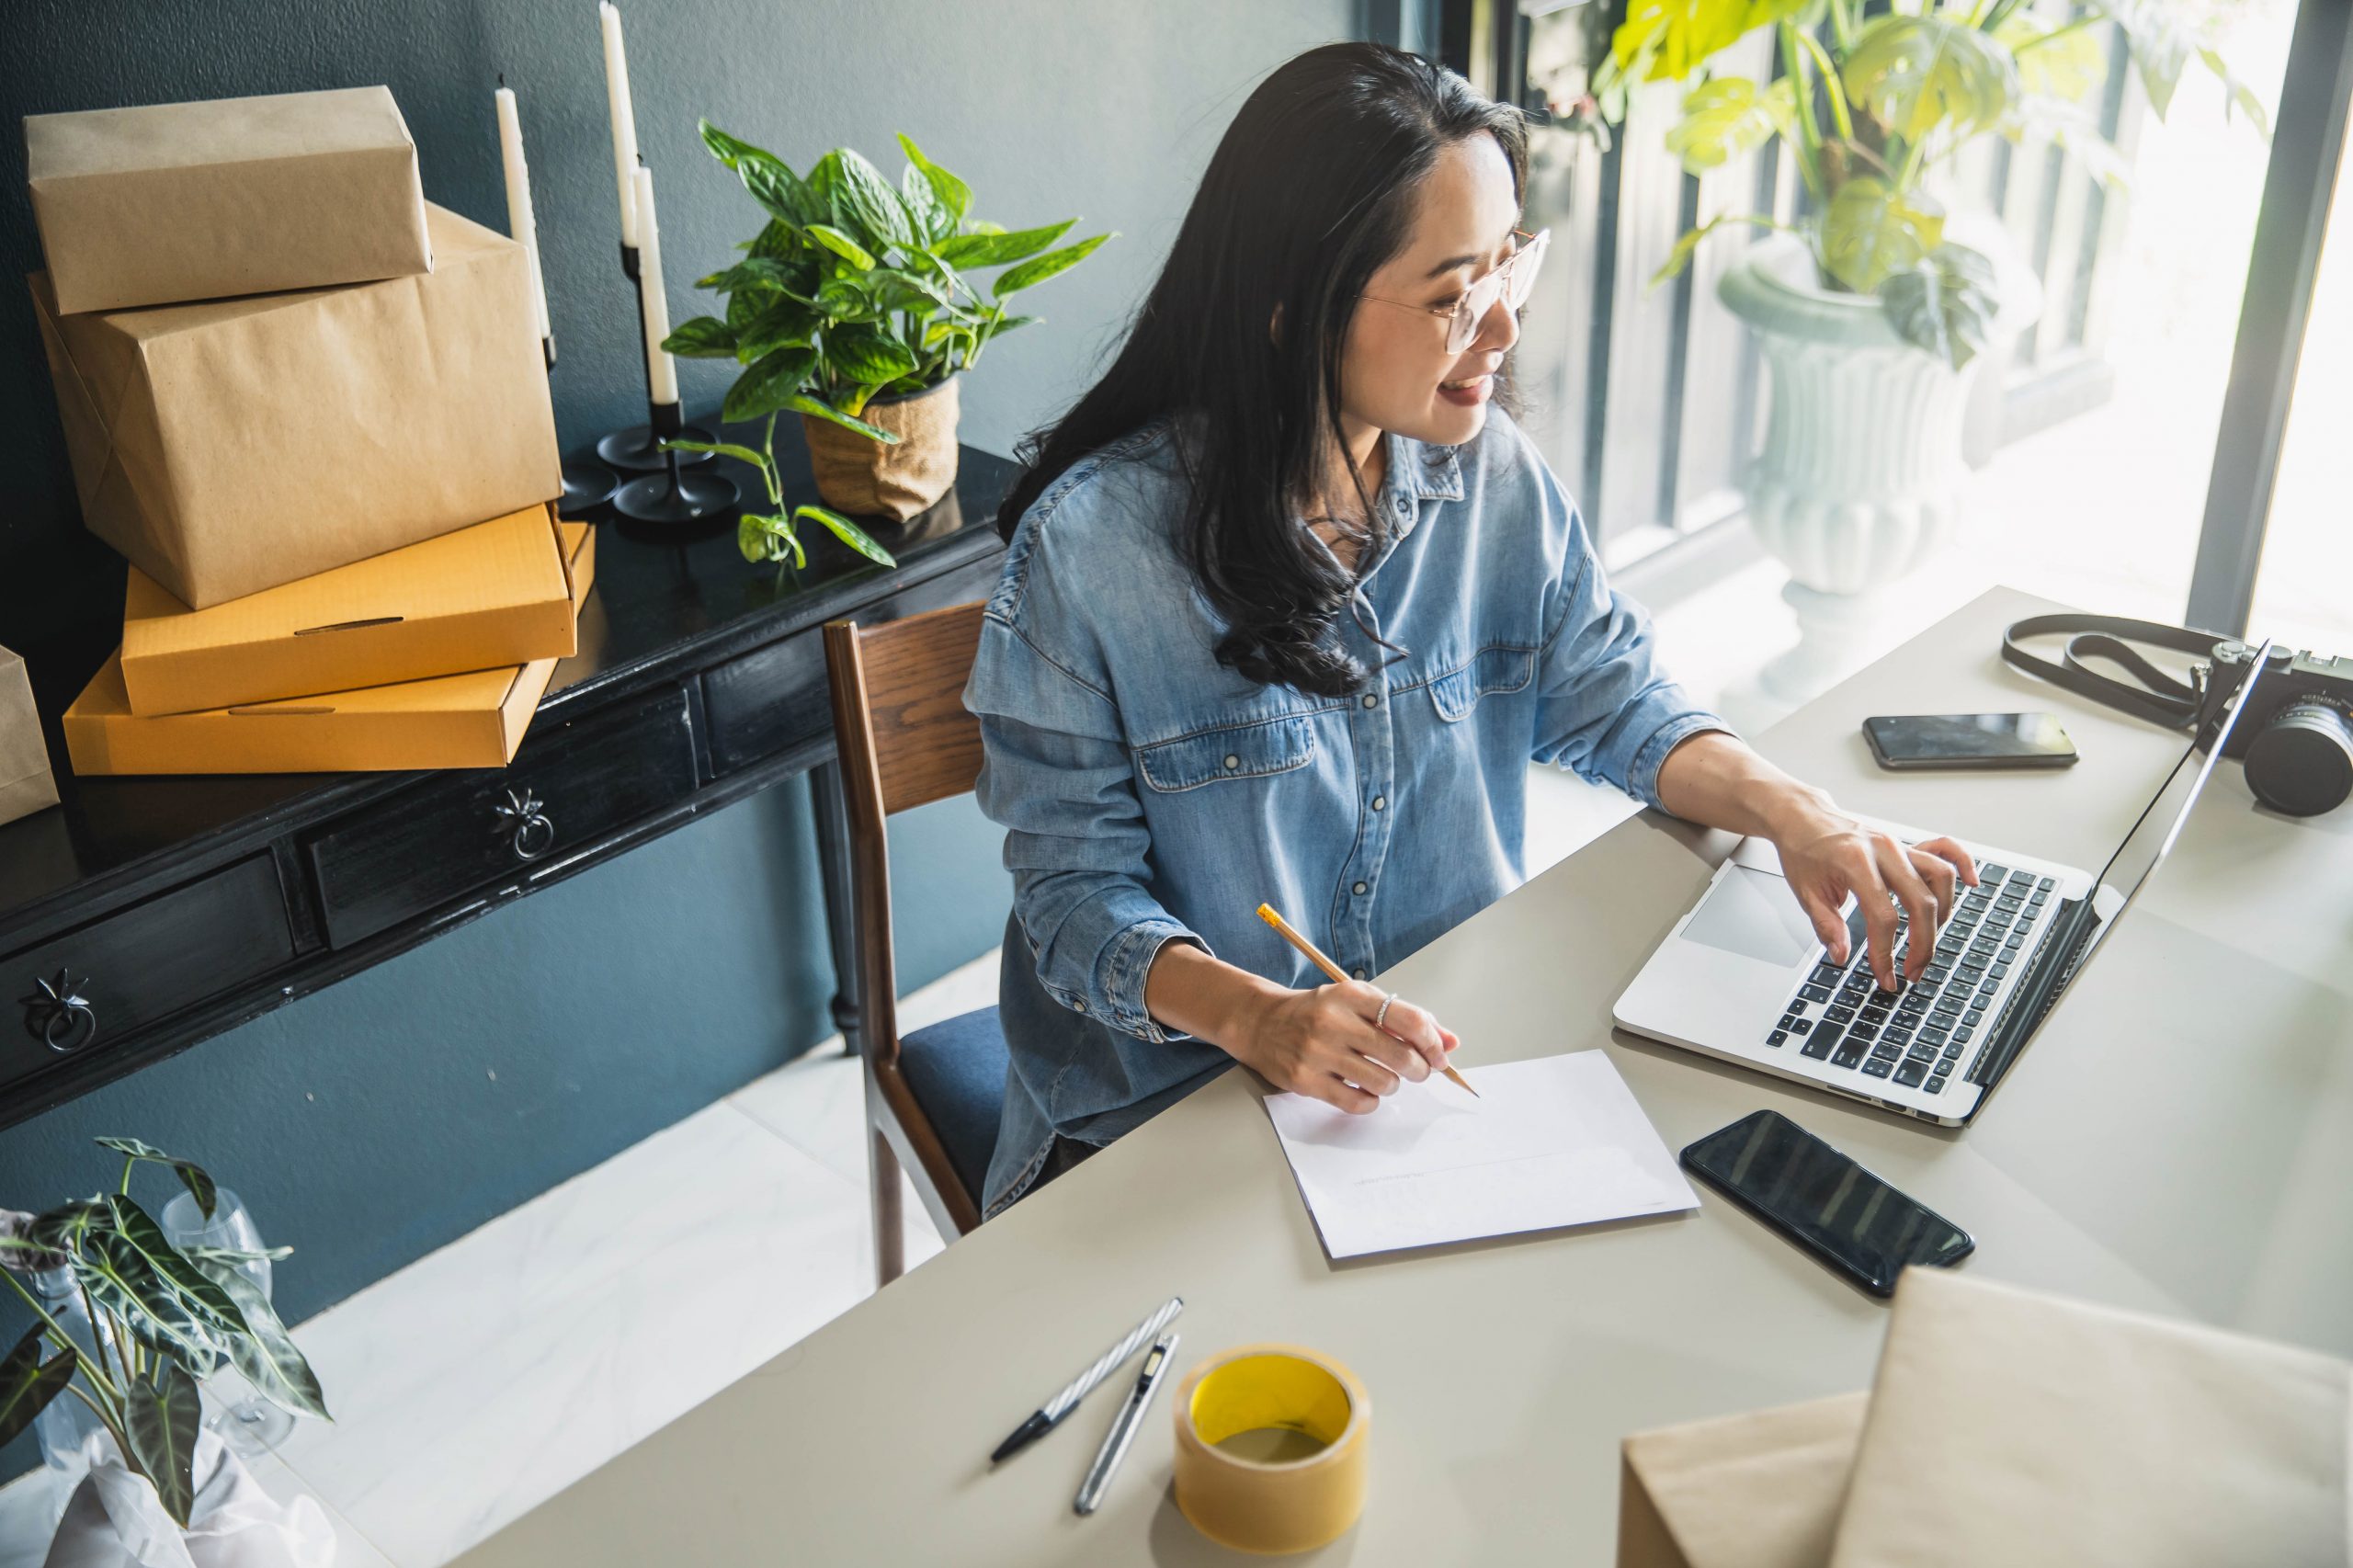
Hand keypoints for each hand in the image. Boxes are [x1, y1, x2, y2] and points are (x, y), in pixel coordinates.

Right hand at [1235, 981, 1459, 1113]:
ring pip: (1383, 1083)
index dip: (1434, 1042)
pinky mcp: (1306, 1080)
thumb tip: (1451, 1042)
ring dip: (1393, 1085)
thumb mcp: (1358, 1002)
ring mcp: (1318, 1052)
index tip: (1440, 1055)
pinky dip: (1371, 1102)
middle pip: (1401, 1055)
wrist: (1261, 1022)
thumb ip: (1404, 1019)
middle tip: (1416, 1071)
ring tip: (1383, 1077)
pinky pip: (1357, 1103)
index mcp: (1352, 995)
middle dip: (1420, 1070)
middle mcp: (1334, 1021)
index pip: (1409, 1020)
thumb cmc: (1317, 1012)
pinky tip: (1365, 1091)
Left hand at [1767, 792, 1978, 987]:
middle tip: (1912, 971)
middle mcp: (1884, 850)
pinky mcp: (1905, 844)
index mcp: (1855, 862)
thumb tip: (1842, 956)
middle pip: (1921, 902)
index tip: (1885, 975)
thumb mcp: (1804, 892)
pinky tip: (1972, 884)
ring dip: (1941, 915)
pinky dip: (1963, 864)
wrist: (1802, 817)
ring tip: (1926, 941)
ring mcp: (1898, 845)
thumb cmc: (1803, 850)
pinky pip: (1945, 848)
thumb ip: (1826, 926)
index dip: (1886, 953)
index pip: (1883, 917)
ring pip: (1940, 879)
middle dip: (1922, 944)